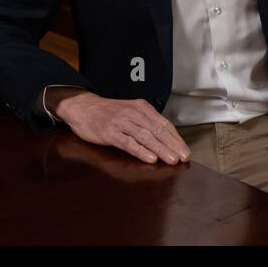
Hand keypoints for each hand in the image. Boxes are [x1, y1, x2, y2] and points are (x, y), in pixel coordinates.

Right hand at [54, 92, 190, 165]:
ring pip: (146, 137)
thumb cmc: (108, 112)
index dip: (176, 138)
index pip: (164, 123)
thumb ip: (145, 122)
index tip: (185, 151)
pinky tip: (151, 158)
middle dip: (172, 145)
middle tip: (184, 158)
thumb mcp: (130, 112)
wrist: (82, 107)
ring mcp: (121, 122)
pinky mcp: (110, 132)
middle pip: (158, 130)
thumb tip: (165, 139)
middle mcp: (133, 113)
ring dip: (161, 149)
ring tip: (172, 160)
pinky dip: (141, 151)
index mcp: (141, 107)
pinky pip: (128, 142)